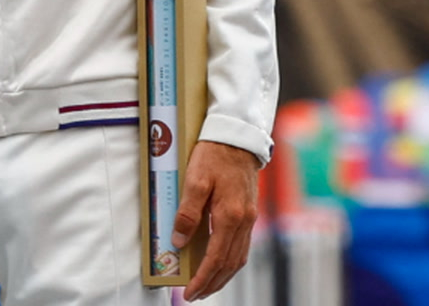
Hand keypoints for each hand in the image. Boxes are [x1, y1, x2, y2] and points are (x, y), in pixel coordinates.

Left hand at [174, 140, 259, 299]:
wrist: (238, 138)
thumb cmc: (214, 155)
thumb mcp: (195, 180)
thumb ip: (188, 212)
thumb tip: (179, 240)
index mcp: (230, 215)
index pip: (216, 257)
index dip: (203, 278)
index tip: (190, 292)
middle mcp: (244, 221)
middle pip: (230, 263)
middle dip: (213, 282)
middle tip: (196, 295)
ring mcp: (249, 218)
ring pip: (238, 257)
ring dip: (223, 275)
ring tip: (207, 284)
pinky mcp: (249, 213)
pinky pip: (242, 245)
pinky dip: (231, 260)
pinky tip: (221, 262)